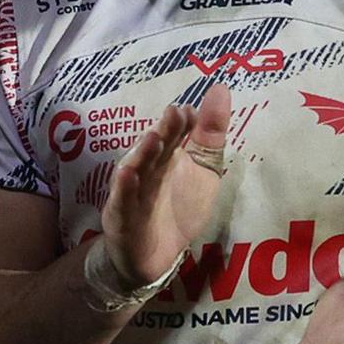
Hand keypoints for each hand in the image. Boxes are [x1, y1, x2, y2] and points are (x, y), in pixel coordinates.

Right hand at [100, 83, 231, 286]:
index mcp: (168, 154)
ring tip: (152, 138)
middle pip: (157, 147)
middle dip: (165, 131)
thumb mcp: (204, 170)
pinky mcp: (122, 215)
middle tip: (175, 112)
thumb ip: (210, 135)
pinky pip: (122, 200)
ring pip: (137, 169)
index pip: (176, 133)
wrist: (155, 254)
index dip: (183, 122)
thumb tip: (221, 89)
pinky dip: (124, 187)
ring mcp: (133, 190)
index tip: (193, 109)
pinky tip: (128, 174)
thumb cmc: (180, 206)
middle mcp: (148, 167)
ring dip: (143, 153)